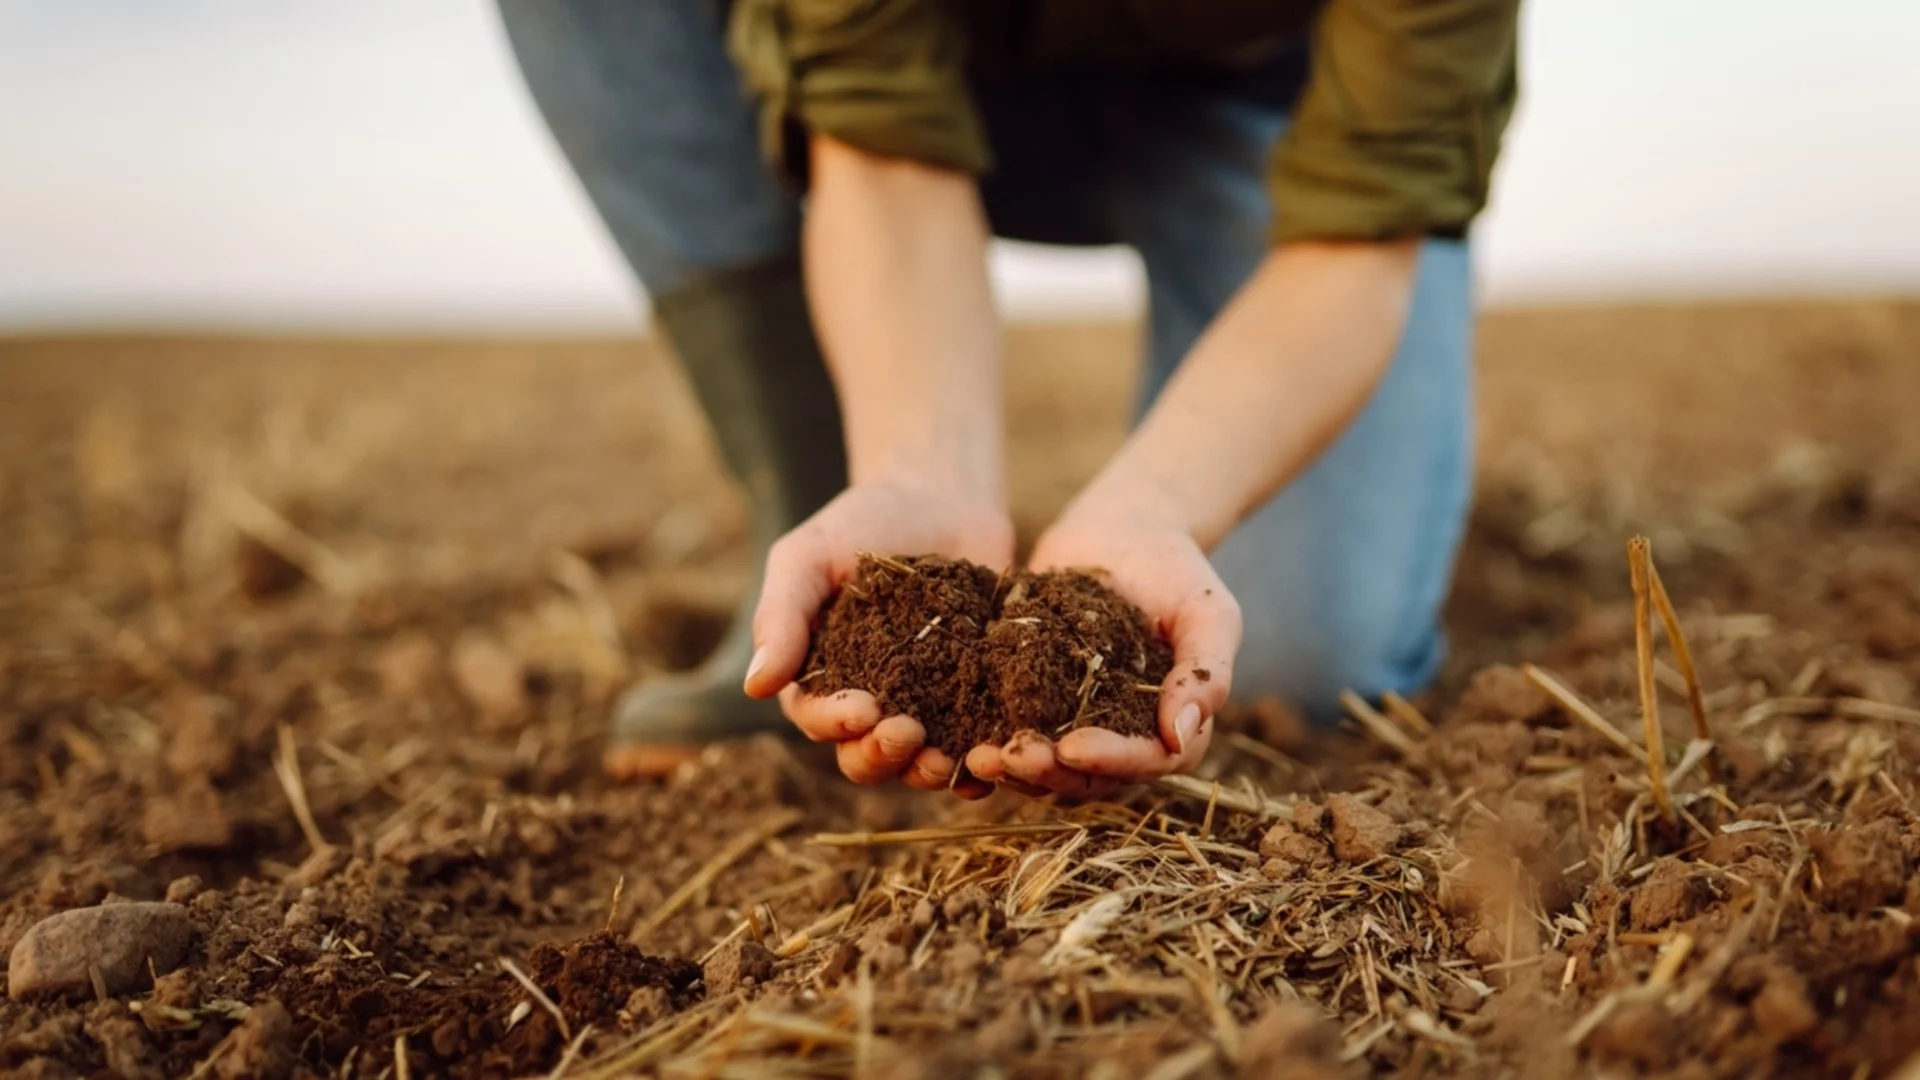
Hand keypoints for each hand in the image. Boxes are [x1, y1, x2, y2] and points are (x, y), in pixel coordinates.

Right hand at [743, 482, 1012, 796]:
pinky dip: (982, 761)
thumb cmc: (862, 524)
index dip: (835, 722)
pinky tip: (994, 757)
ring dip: (928, 771)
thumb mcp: (809, 557)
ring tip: (947, 760)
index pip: (817, 718)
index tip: (862, 708)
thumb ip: (781, 616)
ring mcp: (925, 709)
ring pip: (918, 763)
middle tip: (907, 733)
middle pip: (865, 758)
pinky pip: (975, 746)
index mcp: (819, 679)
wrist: (941, 500)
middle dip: (882, 756)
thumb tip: (755, 687)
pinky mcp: (975, 702)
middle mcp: (869, 706)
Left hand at [966, 480, 1239, 795]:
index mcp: (1173, 729)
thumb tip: (1182, 734)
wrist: (1122, 528)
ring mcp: (1075, 723)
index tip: (1071, 746)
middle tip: (1010, 758)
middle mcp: (1123, 738)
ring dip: (1012, 769)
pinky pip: (1010, 731)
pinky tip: (957, 735)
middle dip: (1048, 772)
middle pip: (1088, 776)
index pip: (1146, 761)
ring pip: (1045, 766)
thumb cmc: (1176, 568)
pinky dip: (986, 738)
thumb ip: (1205, 672)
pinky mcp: (1033, 701)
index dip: (1110, 761)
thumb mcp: (1208, 612)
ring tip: (977, 757)